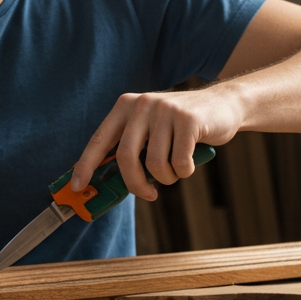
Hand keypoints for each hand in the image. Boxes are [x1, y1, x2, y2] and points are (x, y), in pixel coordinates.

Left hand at [71, 87, 243, 200]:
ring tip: (176, 170)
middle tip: (148, 195)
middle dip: (135, 184)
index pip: (99, 139)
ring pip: (155, 164)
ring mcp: (165, 109)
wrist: (223, 106)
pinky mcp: (188, 119)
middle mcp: (142, 104)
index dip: (85, 165)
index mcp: (126, 106)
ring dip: (167, 178)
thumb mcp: (151, 132)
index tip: (77, 187)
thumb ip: (131, 149)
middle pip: (127, 158)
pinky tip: (190, 163)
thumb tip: (108, 183)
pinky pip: (179, 163)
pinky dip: (185, 172)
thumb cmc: (182, 129)